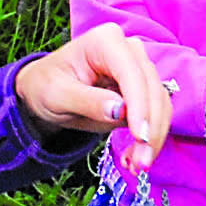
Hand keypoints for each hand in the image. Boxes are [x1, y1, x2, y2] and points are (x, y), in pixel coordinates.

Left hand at [15, 23, 170, 176]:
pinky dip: (151, 137)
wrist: (45, 90)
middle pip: (152, 89)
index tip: (140, 136)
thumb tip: (120, 111)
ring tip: (137, 165)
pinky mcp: (143, 90)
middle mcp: (129, 50)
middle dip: (151, 128)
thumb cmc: (46, 85)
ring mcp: (139, 69)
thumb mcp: (58, 94)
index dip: (140, 105)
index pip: (131, 73)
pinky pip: (156, 114)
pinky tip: (136, 157)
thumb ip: (87, 101)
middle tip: (141, 162)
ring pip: (160, 104)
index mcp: (106, 41)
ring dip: (154, 137)